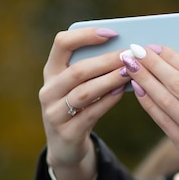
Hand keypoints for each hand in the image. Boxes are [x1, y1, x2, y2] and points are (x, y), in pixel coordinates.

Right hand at [39, 27, 129, 179]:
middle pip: (77, 70)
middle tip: (129, 55)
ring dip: (109, 80)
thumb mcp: (80, 85)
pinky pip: (90, 113)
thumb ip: (95, 68)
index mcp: (51, 71)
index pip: (62, 43)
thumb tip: (126, 50)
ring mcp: (54, 113)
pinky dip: (108, 101)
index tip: (112, 33)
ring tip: (129, 72)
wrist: (66, 146)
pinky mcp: (66, 133)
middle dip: (106, 61)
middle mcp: (49, 90)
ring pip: (84, 92)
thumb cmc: (80, 106)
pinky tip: (122, 92)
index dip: (86, 35)